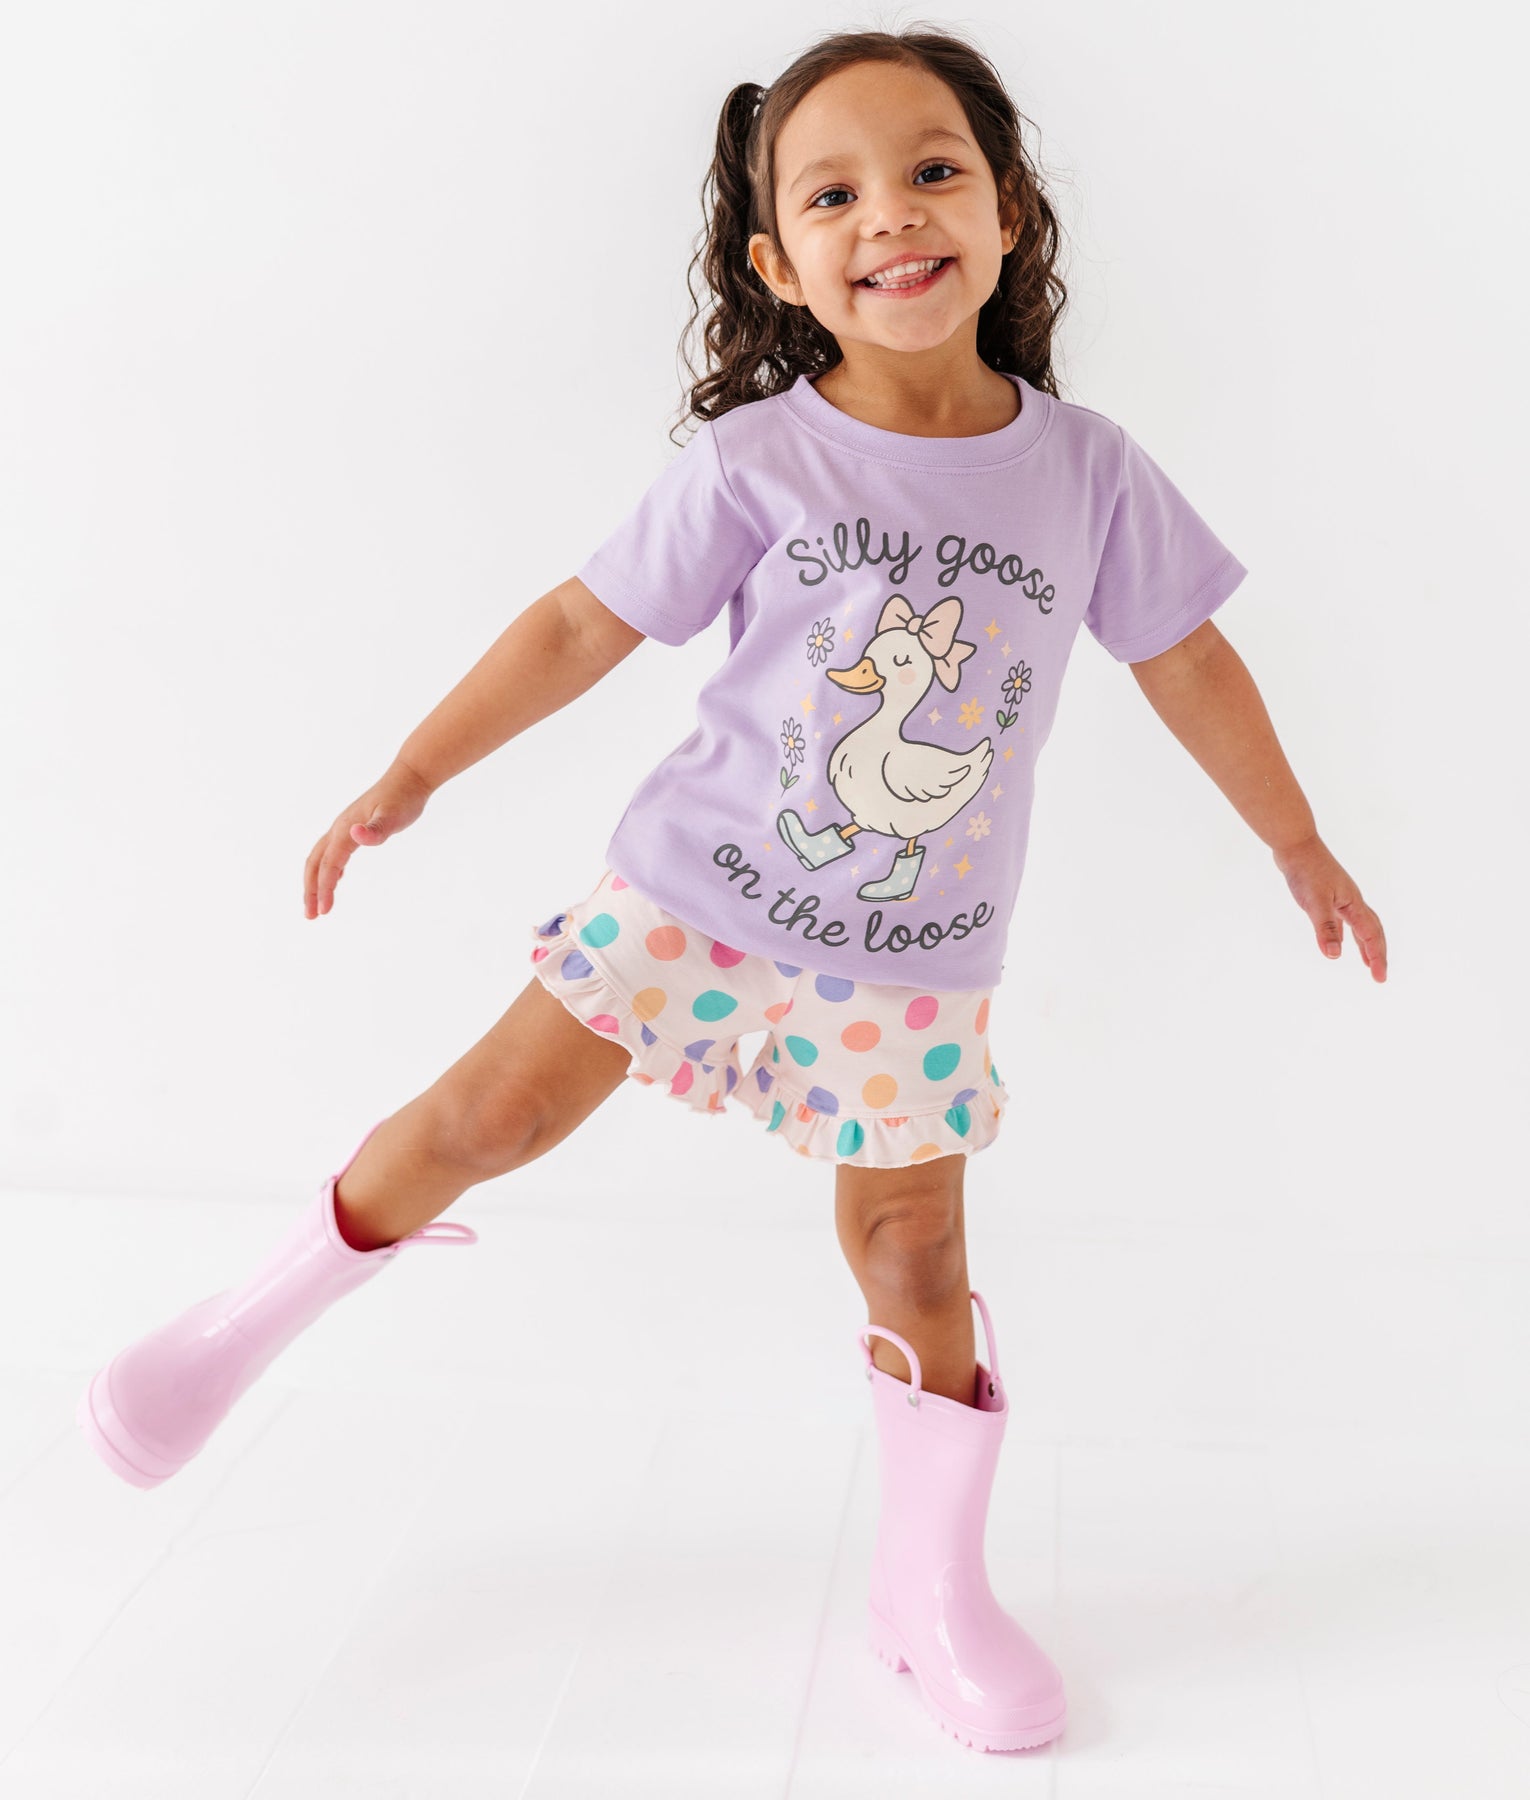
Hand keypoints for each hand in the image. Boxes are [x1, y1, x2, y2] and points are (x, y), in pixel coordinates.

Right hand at [303, 758, 433, 918]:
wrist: (410, 777)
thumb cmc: (404, 798)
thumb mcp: (393, 816)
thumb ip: (376, 829)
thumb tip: (356, 834)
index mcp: (345, 830)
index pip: (329, 865)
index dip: (324, 889)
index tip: (325, 912)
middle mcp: (339, 828)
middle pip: (315, 863)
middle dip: (310, 890)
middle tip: (310, 916)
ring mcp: (344, 827)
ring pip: (320, 858)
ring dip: (315, 882)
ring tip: (316, 905)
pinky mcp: (353, 827)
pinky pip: (333, 852)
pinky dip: (328, 869)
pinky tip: (336, 880)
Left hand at [1272, 832, 1387, 981]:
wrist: (1294, 845)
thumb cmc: (1306, 871)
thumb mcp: (1314, 902)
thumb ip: (1325, 928)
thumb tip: (1334, 956)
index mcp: (1353, 904)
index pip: (1371, 936)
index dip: (1377, 958)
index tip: (1380, 979)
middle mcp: (1352, 901)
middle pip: (1372, 931)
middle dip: (1378, 953)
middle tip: (1380, 975)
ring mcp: (1340, 898)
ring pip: (1359, 926)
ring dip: (1365, 945)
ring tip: (1367, 962)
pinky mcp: (1327, 895)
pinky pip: (1343, 920)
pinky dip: (1345, 934)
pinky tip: (1338, 942)